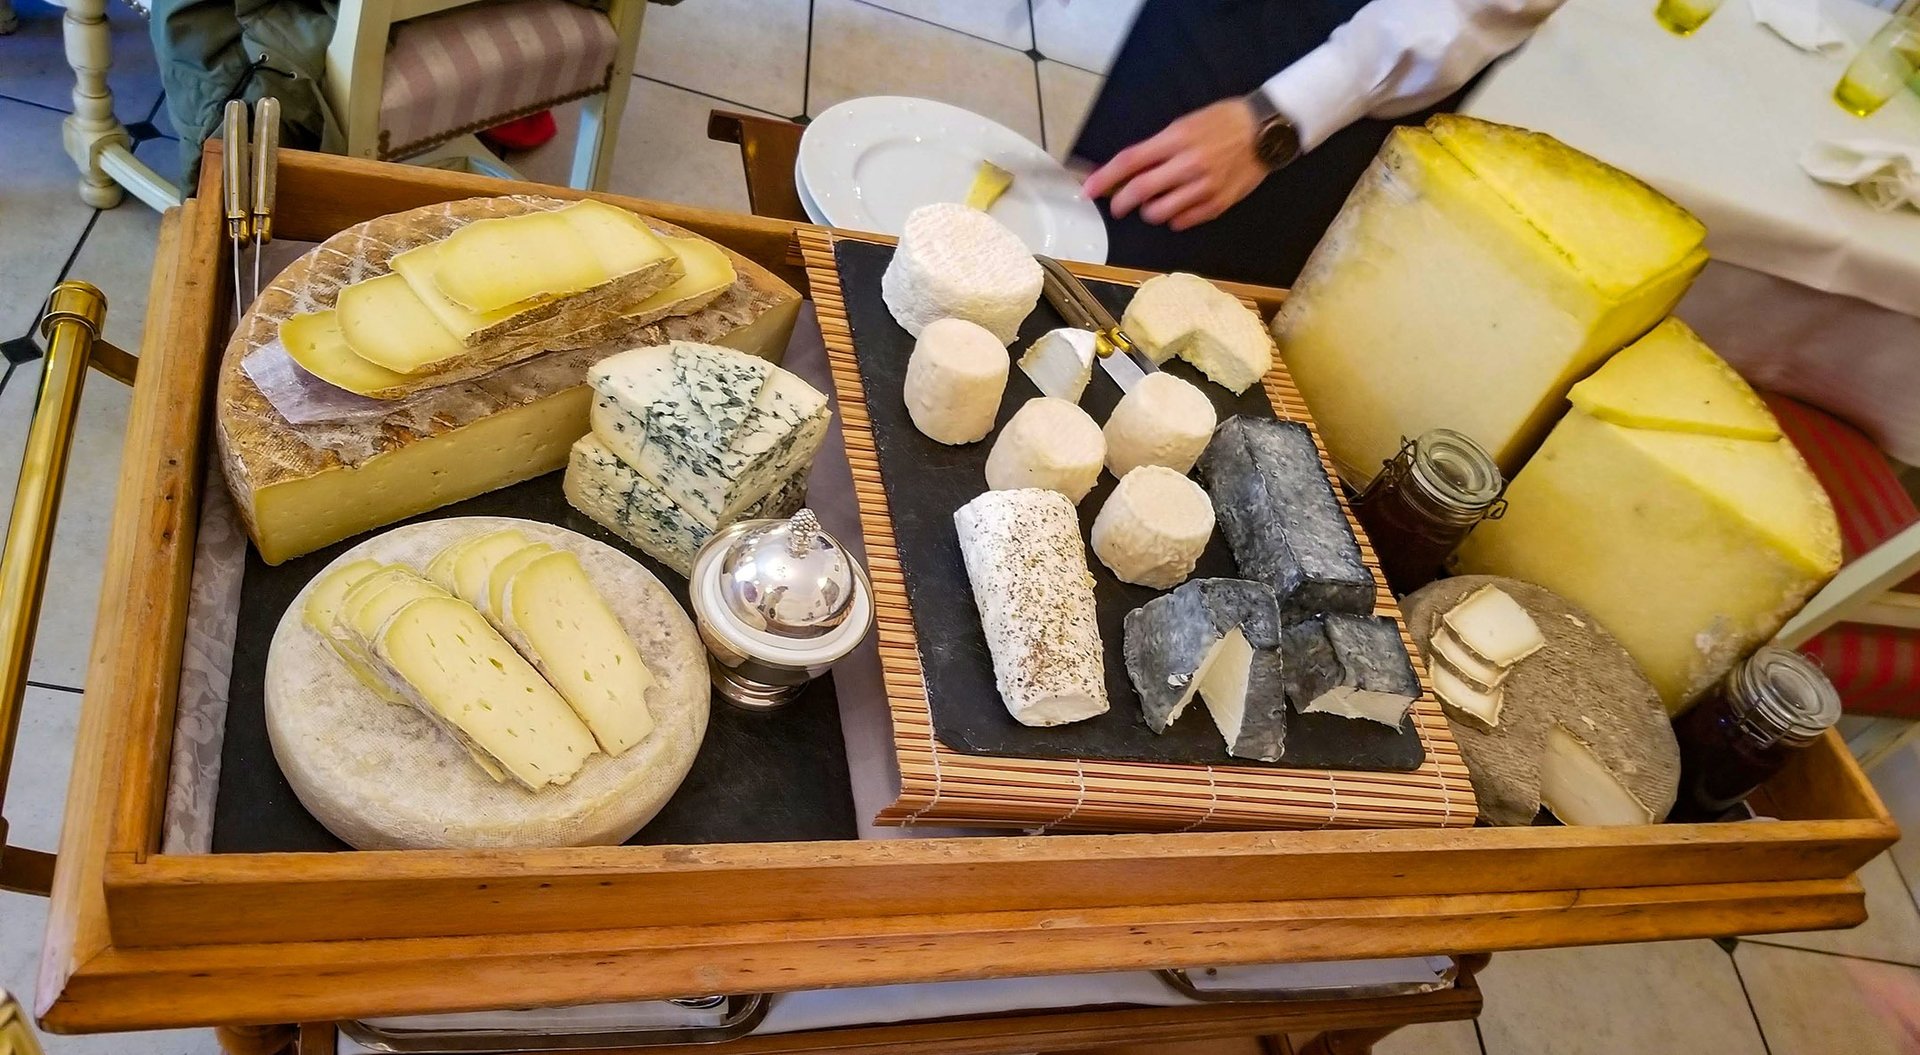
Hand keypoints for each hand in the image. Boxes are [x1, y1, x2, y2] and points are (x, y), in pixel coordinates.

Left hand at [1082, 99, 1269, 230]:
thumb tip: (1127, 170)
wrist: (1266, 130)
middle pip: (1139, 191)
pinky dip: (1173, 218)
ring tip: (1155, 202)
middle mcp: (1188, 164)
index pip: (1130, 161)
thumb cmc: (1223, 122)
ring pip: (1159, 213)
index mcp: (1176, 139)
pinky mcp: (1218, 204)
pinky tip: (1178, 207)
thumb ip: (1157, 148)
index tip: (1088, 190)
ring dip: (1149, 211)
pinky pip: (1183, 221)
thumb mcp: (1185, 124)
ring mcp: (1204, 186)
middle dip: (1120, 202)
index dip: (1104, 178)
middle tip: (1118, 206)